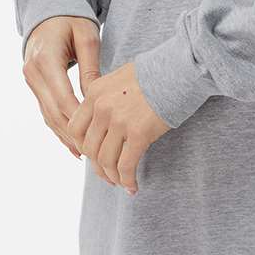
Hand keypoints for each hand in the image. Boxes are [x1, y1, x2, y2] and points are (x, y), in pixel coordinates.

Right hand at [22, 15, 101, 161]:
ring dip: (66, 136)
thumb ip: (91, 68)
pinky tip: (74, 146)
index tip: (98, 135)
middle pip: (53, 112)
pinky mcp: (35, 85)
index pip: (62, 98)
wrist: (48, 10)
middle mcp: (33, 73)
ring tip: (88, 156)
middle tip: (96, 153)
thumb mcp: (87, 37)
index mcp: (45, 60)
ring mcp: (31, 81)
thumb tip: (97, 100)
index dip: (79, 120)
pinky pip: (47, 111)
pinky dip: (60, 128)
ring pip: (48, 116)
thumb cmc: (72, 20)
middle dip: (74, 134)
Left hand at [66, 61, 171, 194]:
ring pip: (105, 160)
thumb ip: (106, 96)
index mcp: (95, 92)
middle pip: (89, 148)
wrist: (179, 68)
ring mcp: (119, 121)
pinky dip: (127, 180)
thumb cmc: (155, 71)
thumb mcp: (120, 77)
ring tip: (120, 182)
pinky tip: (133, 186)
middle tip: (107, 173)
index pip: (75, 128)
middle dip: (97, 166)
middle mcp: (102, 107)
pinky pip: (125, 166)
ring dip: (111, 177)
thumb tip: (101, 119)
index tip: (92, 155)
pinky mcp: (138, 133)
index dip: (82, 146)